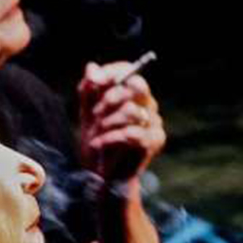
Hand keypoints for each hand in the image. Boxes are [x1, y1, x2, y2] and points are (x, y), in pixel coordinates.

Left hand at [77, 61, 165, 181]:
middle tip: (95, 112)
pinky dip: (110, 139)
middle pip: (135, 86)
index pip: (129, 71)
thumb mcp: (87, 114)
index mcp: (133, 94)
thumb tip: (91, 66)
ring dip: (107, 122)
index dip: (112, 72)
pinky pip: (132, 133)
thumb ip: (88, 90)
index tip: (94, 80)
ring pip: (131, 110)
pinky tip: (99, 144)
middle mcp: (147, 104)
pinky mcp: (154, 141)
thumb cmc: (97, 142)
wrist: (101, 176)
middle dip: (110, 97)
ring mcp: (154, 122)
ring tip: (96, 133)